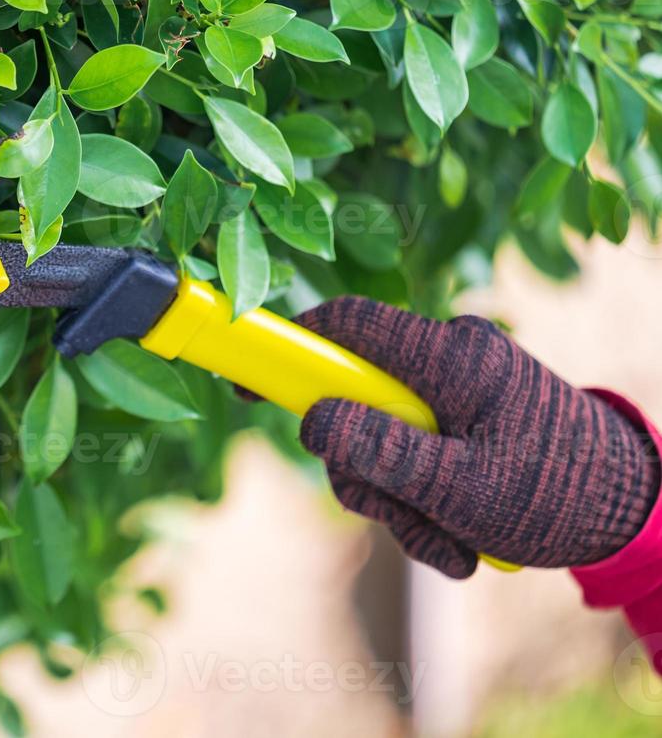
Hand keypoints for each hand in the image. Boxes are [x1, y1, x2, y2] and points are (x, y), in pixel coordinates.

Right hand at [288, 297, 659, 577]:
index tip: (247, 382)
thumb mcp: (462, 488)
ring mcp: (457, 387)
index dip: (286, 347)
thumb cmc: (559, 494)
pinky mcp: (466, 414)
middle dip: (367, 474)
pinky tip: (461, 538)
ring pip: (381, 438)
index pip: (345, 325)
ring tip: (451, 545)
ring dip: (402, 501)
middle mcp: (448, 359)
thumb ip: (380, 454)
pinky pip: (414, 451)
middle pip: (355, 402)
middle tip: (403, 521)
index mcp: (448, 357)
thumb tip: (311, 421)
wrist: (637, 512)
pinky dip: (425, 500)